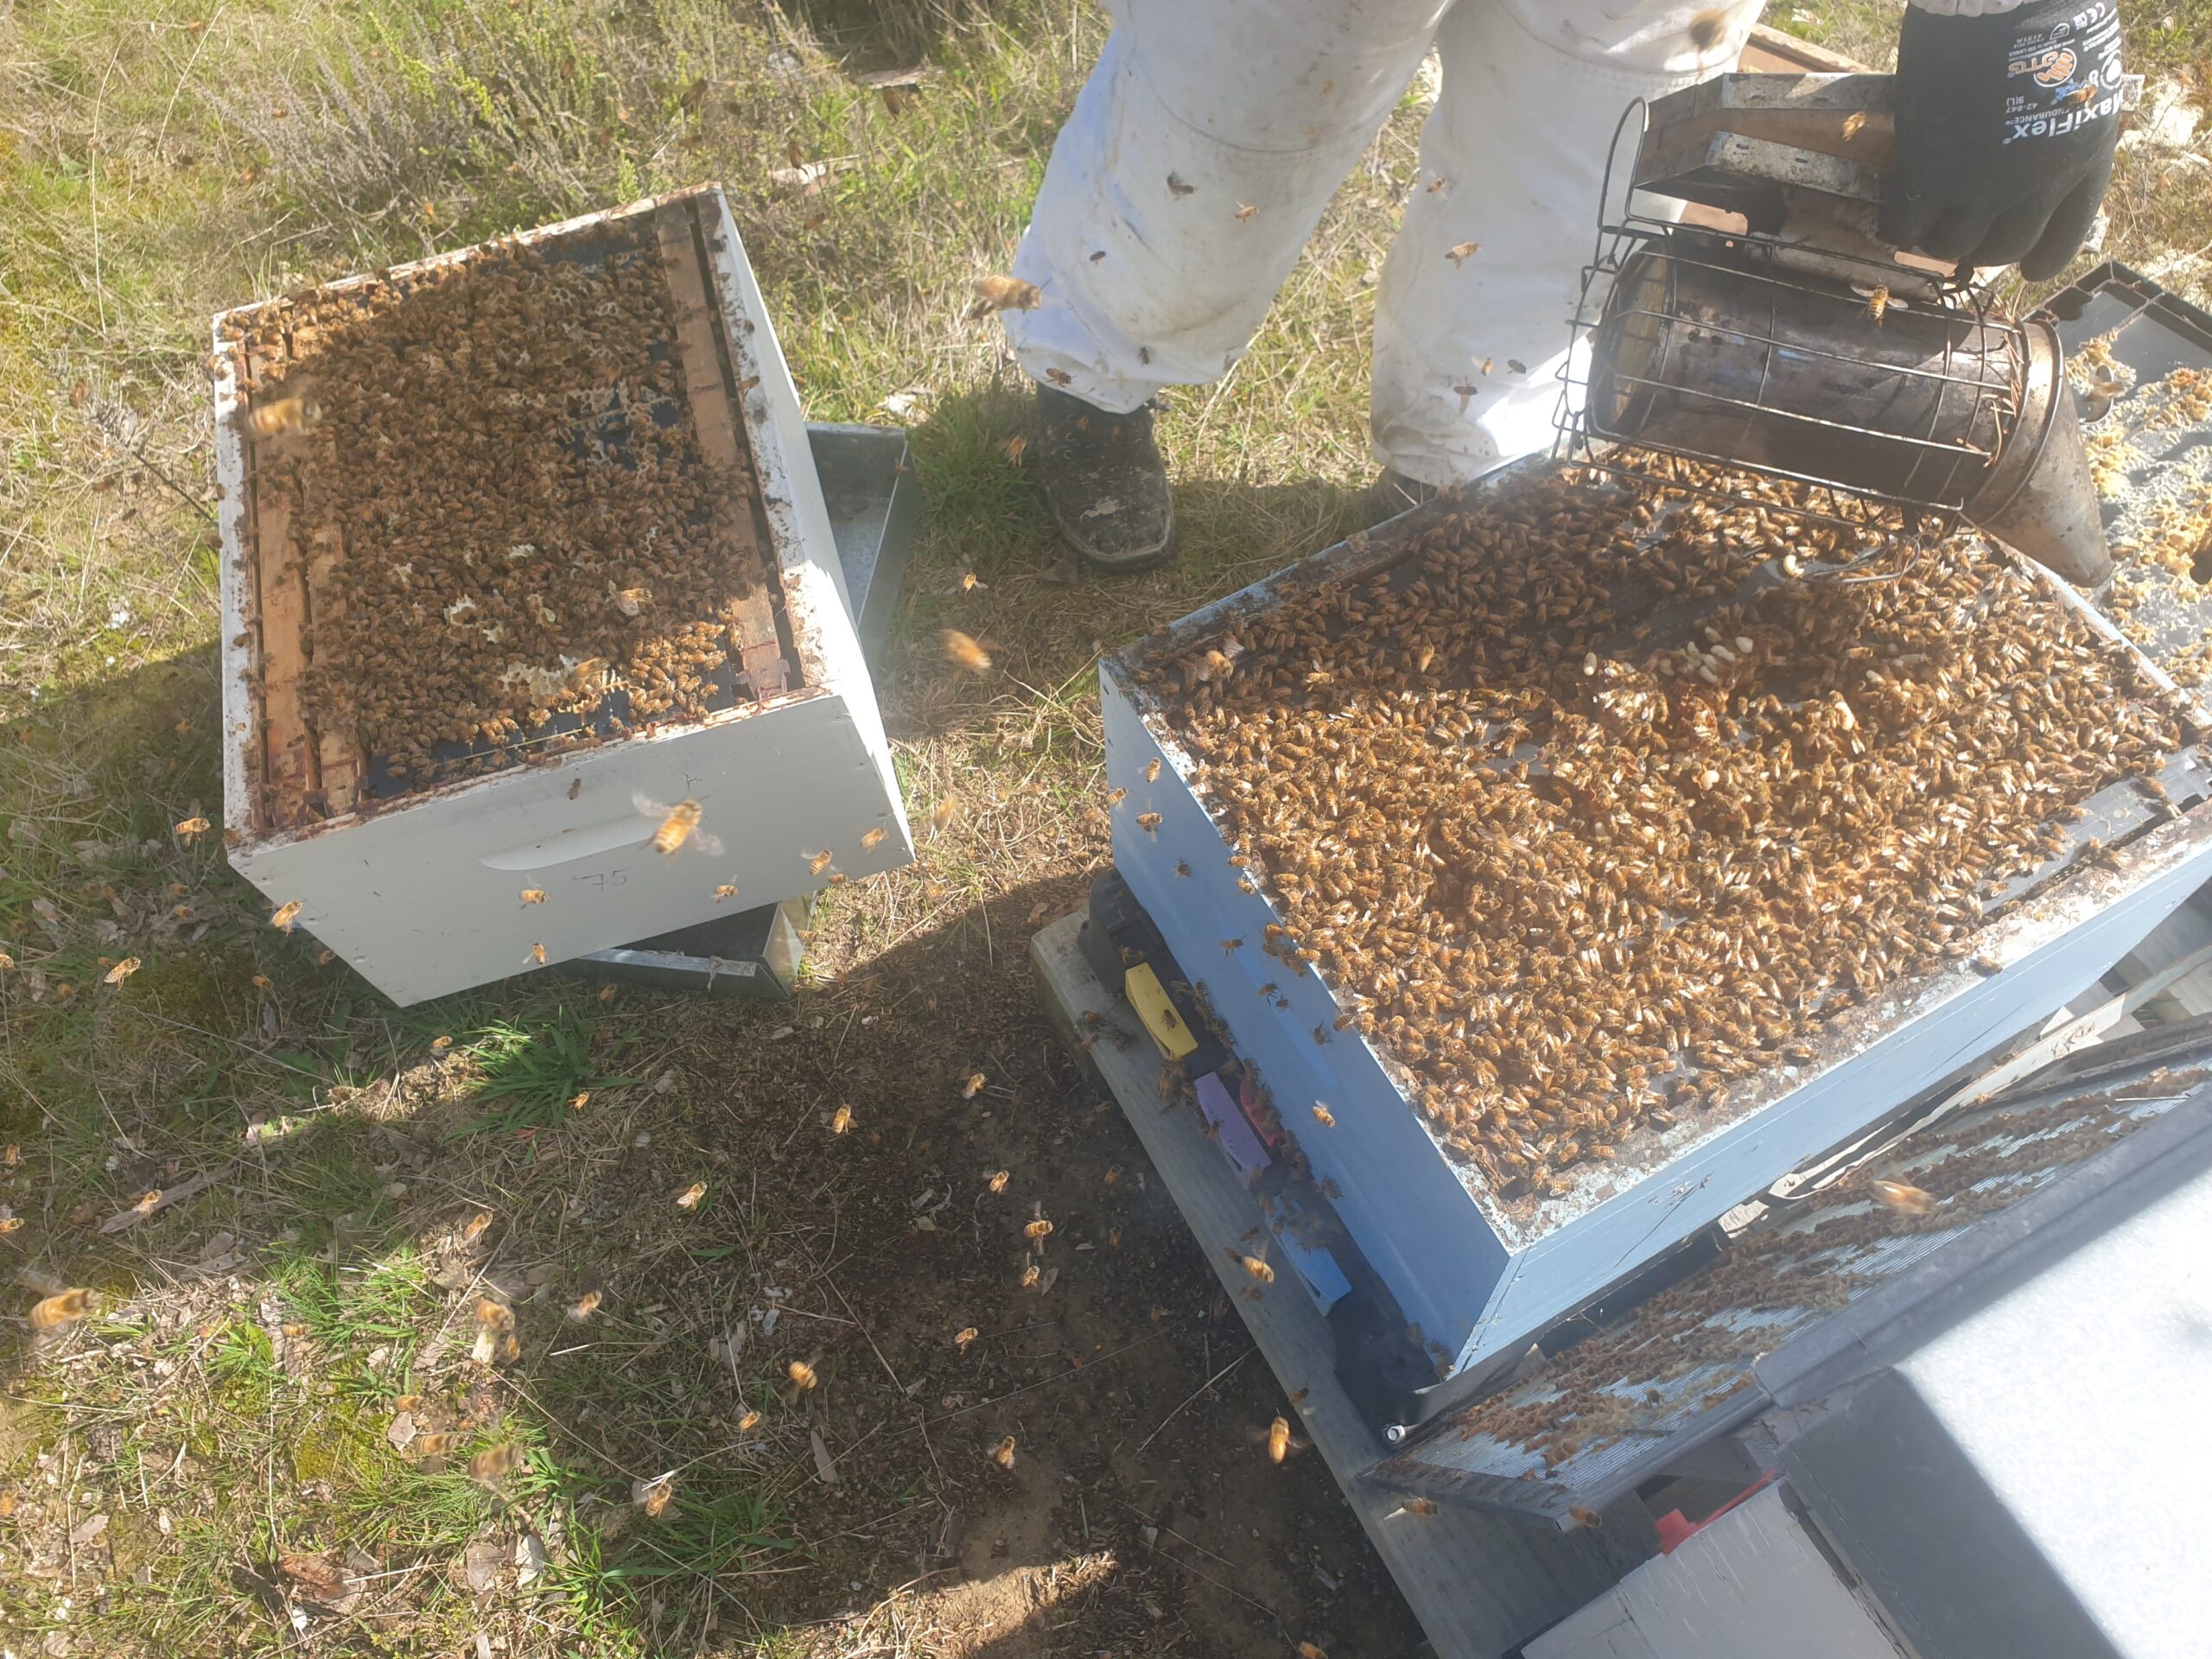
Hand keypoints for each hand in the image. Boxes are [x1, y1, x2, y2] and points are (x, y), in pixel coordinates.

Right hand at [1882, 0, 2125, 280]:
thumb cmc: (2046, 21)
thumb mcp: (2076, 86)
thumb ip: (2057, 136)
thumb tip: (2031, 168)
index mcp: (2082, 162)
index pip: (2061, 242)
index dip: (2039, 257)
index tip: (2025, 260)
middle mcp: (2035, 186)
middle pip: (2002, 249)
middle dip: (1983, 244)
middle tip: (1966, 228)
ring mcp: (1979, 186)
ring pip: (1951, 247)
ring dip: (1938, 237)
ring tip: (1928, 217)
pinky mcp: (1928, 175)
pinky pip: (1905, 227)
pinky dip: (1899, 226)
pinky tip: (1899, 210)